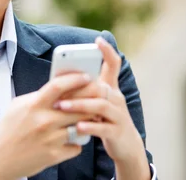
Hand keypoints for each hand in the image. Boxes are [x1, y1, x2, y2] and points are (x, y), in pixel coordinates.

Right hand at [0, 72, 94, 179]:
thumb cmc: (8, 130)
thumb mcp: (18, 106)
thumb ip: (38, 96)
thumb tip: (59, 87)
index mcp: (34, 105)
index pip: (59, 86)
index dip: (76, 79)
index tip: (87, 76)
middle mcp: (44, 121)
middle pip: (77, 106)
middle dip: (90, 100)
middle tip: (98, 97)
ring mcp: (50, 139)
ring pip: (81, 126)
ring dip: (87, 122)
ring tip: (88, 118)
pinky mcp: (54, 155)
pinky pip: (76, 146)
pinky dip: (77, 142)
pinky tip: (71, 140)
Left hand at [54, 37, 146, 165]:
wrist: (126, 146)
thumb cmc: (105, 120)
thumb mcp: (97, 103)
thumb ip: (84, 92)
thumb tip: (60, 80)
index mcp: (111, 88)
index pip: (113, 65)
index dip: (107, 51)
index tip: (98, 39)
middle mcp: (117, 98)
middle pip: (100, 86)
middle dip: (79, 86)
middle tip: (59, 89)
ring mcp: (119, 115)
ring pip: (101, 105)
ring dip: (80, 105)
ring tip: (62, 106)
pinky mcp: (118, 132)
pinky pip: (103, 128)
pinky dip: (89, 126)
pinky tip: (77, 127)